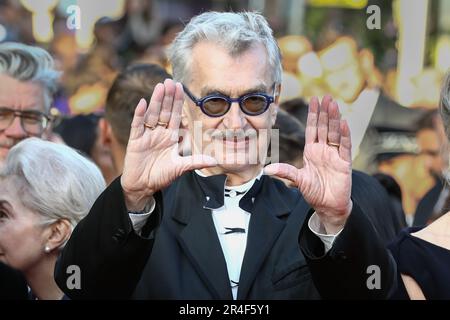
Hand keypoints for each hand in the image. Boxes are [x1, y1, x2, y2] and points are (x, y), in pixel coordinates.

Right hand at [121, 79, 216, 210]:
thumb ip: (195, 162)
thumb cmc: (161, 177)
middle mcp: (158, 133)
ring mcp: (146, 136)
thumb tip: (215, 161)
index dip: (178, 102)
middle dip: (168, 97)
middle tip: (170, 80)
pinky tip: (143, 102)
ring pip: (152, 114)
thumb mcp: (180, 168)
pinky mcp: (135, 141)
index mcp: (170, 137)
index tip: (181, 87)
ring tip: (160, 86)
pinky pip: (137, 125)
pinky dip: (139, 114)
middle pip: (164, 112)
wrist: (143, 187)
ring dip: (156, 101)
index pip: (175, 116)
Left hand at [264, 96, 351, 233]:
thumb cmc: (314, 192)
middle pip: (324, 127)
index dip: (313, 114)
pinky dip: (344, 135)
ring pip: (335, 133)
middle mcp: (323, 150)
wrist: (328, 206)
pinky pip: (344, 146)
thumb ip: (285, 172)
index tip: (314, 99)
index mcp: (311, 151)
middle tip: (327, 96)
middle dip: (325, 112)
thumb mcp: (298, 180)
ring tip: (334, 104)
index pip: (313, 129)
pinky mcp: (344, 163)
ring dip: (335, 119)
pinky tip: (344, 123)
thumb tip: (266, 170)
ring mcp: (334, 155)